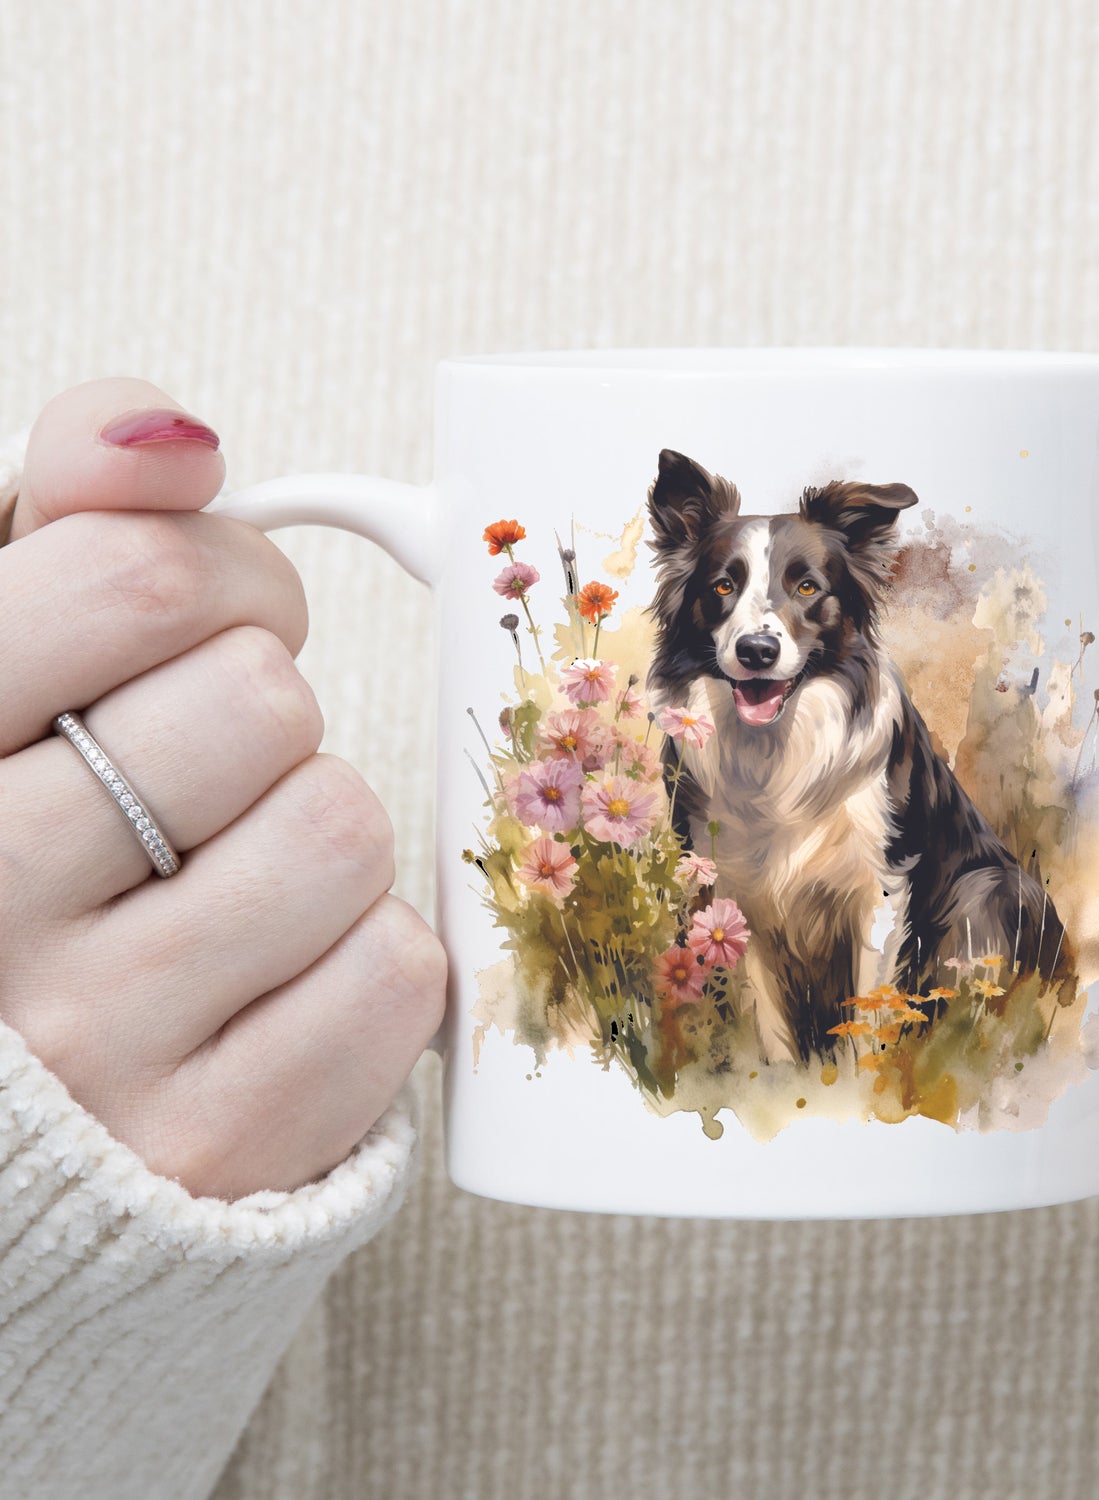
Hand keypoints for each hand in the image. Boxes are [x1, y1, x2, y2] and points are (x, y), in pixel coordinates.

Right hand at [0, 378, 444, 1198]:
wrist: (33, 1111)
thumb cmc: (31, 843)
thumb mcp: (6, 662)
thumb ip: (71, 520)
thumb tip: (173, 433)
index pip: (136, 580)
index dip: (222, 578)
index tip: (205, 622)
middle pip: (260, 701)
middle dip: (262, 712)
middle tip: (210, 770)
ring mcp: (96, 1047)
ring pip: (340, 827)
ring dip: (316, 833)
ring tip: (230, 879)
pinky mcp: (219, 1145)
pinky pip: (394, 971)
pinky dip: (364, 957)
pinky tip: (274, 978)